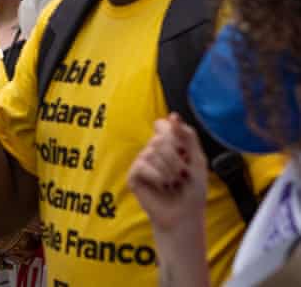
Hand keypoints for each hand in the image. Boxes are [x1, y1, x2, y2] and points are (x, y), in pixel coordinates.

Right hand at [128, 114, 207, 232]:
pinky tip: (161, 187)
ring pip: (152, 152)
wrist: (185, 215)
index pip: (163, 125)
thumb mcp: (197, 159)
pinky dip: (157, 177)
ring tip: (172, 184)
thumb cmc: (193, 189)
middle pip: (159, 139)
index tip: (184, 152)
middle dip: (176, 159)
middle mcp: (152, 150)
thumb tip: (172, 115)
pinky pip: (143, 166)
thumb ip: (187, 136)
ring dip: (169, 171)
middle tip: (182, 175)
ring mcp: (141, 163)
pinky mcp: (133, 176)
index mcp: (168, 144)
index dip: (173, 135)